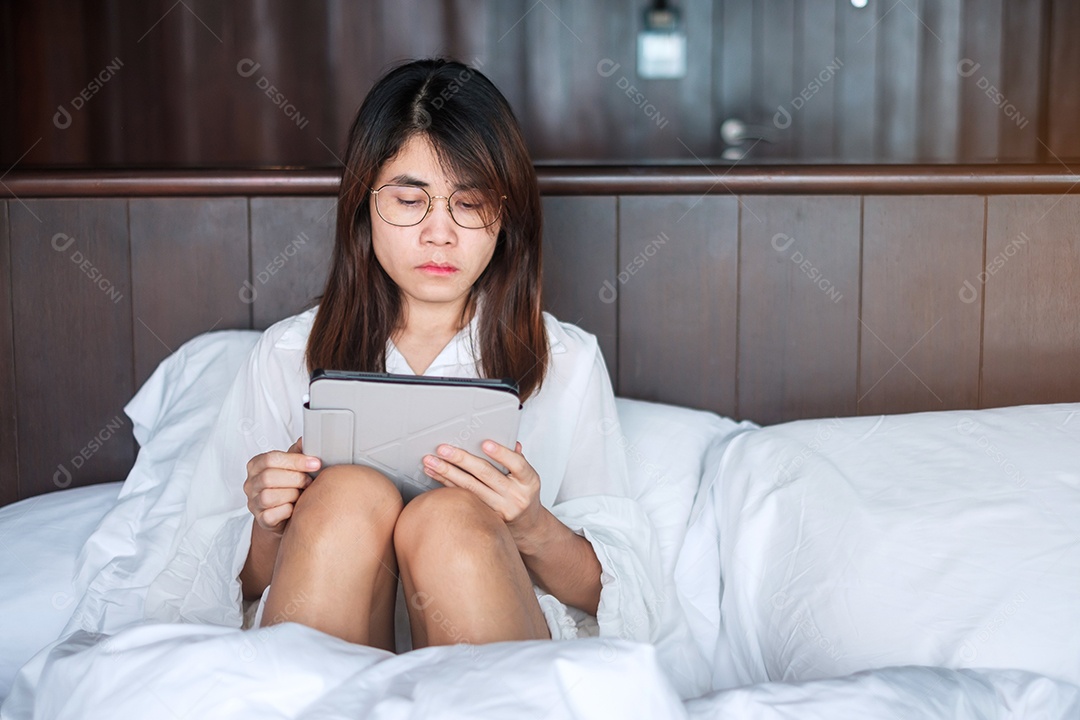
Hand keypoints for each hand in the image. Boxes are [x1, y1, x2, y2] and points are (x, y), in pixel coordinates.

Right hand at [244, 437, 319, 535]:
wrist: (286, 513)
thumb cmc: (290, 485)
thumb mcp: (292, 466)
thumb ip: (297, 452)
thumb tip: (306, 439)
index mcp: (256, 465)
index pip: (271, 459)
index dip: (295, 461)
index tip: (315, 463)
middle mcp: (250, 483)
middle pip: (268, 477)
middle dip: (295, 479)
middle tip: (309, 482)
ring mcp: (253, 503)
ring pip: (269, 497)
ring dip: (292, 495)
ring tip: (302, 495)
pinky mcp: (260, 520)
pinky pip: (272, 515)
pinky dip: (287, 511)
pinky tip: (295, 507)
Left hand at [422, 441, 542, 537]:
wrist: (528, 526)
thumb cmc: (524, 495)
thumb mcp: (528, 477)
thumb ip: (517, 459)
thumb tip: (510, 441)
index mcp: (528, 482)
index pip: (517, 465)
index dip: (501, 453)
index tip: (485, 443)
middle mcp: (515, 496)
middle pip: (486, 475)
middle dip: (462, 459)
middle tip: (443, 449)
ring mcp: (500, 509)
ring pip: (470, 488)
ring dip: (447, 473)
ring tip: (431, 462)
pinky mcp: (485, 518)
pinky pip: (464, 498)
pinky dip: (447, 486)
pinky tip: (436, 475)